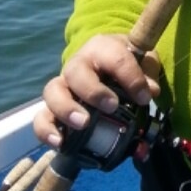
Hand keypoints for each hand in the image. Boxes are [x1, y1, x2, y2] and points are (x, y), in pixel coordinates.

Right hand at [33, 34, 161, 146]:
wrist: (104, 63)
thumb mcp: (142, 61)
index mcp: (102, 48)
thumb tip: (150, 91)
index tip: (145, 97)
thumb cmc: (125, 62)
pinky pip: (41, 117)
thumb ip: (148, 72)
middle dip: (93, 91)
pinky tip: (59, 142)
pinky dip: (46, 130)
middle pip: (76, 72)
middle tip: (111, 106)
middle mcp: (78, 64)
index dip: (131, 78)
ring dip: (66, 108)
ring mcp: (63, 85)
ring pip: (52, 91)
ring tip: (82, 124)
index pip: (115, 57)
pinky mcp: (52, 107)